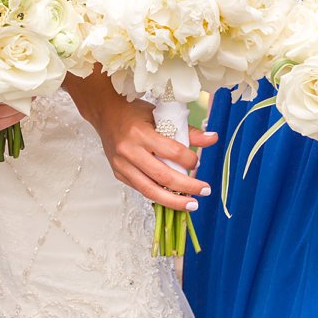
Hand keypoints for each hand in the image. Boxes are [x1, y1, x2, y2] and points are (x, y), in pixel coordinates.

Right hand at [69, 74, 214, 210]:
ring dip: (173, 200)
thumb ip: (186, 130)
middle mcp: (129, 151)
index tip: (197, 162)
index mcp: (140, 133)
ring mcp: (121, 165)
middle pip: (162, 176)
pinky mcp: (119, 173)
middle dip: (186, 187)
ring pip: (150, 190)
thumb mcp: (160, 115)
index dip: (188, 160)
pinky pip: (141, 189)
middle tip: (205, 191)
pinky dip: (159, 195)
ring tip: (191, 205)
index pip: (171, 151)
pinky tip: (173, 198)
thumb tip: (213, 138)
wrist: (104, 112)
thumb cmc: (133, 112)